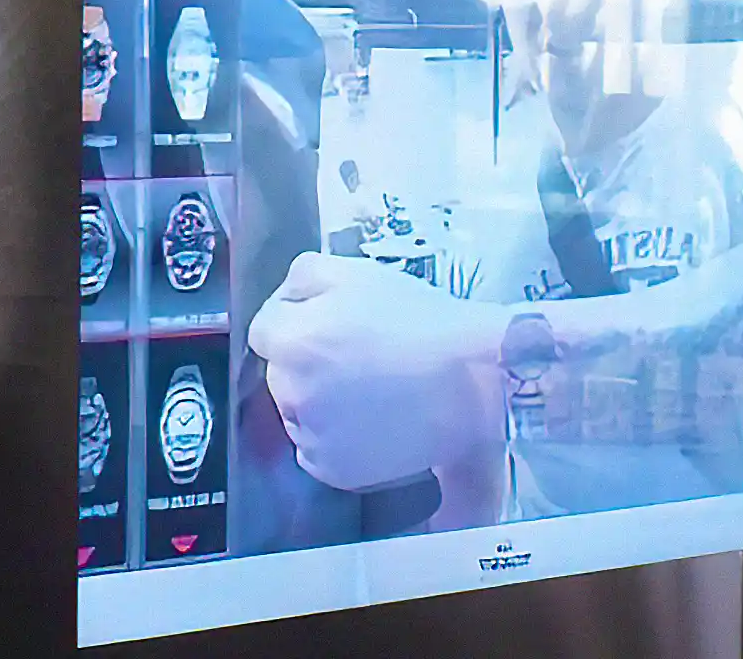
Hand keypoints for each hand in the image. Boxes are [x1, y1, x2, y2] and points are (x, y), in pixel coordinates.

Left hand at [248, 253, 510, 495]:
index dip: (299, 320)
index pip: (266, 328)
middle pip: (281, 372)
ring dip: (321, 400)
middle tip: (359, 355)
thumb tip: (286, 294)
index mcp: (292, 341)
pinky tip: (376, 418)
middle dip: (308, 362)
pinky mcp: (333, 470)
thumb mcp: (362, 273)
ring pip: (299, 411)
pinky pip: (320, 448)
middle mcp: (291, 393)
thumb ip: (305, 275)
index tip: (333, 323)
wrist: (476, 378)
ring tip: (373, 389)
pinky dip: (338, 436)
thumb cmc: (423, 320)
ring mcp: (311, 436)